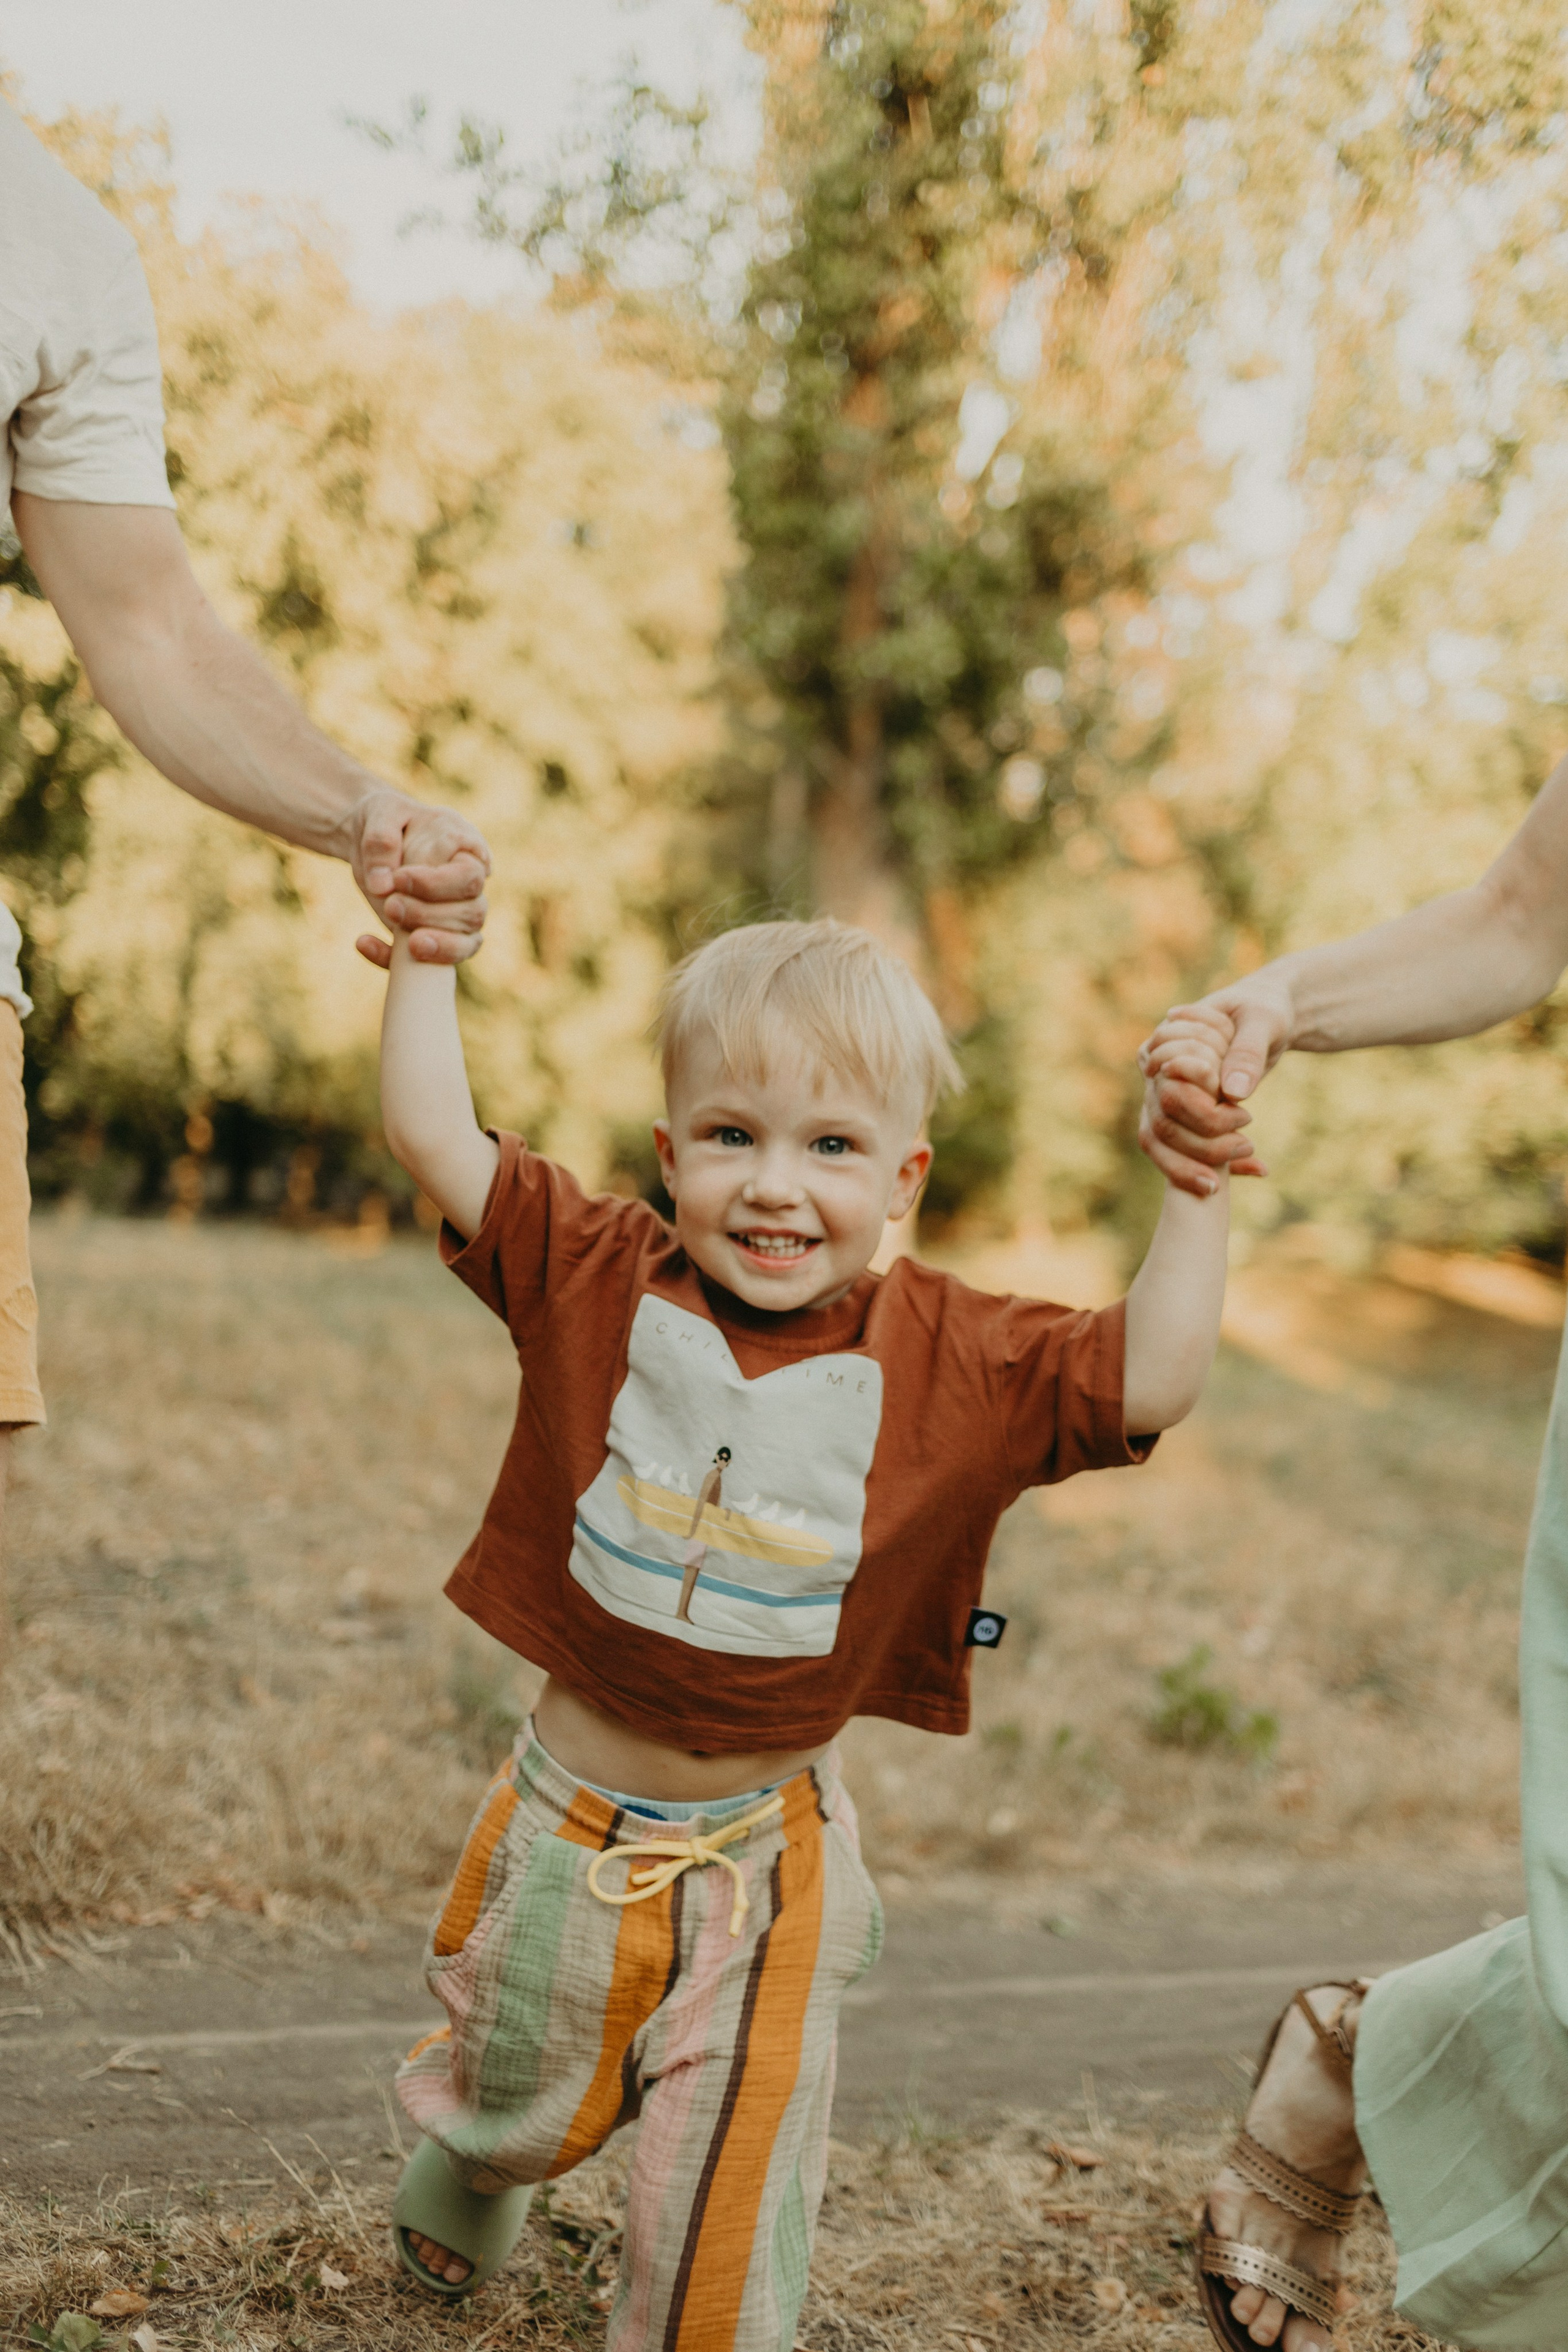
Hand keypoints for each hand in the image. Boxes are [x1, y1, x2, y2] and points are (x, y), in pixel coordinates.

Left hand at [347, 791, 489, 966]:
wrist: (372, 839)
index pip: (470, 877)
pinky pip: (430, 963)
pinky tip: (365, 943)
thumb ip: (381, 841)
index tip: (399, 878)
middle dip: (430, 916)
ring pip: (466, 943)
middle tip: (390, 904)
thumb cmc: (387, 818)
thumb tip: (382, 886)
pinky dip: (396, 961)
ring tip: (395, 929)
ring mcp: (455, 914)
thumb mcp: (380, 813)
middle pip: (472, 914)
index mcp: (468, 848)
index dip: (438, 885)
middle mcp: (469, 885)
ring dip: (431, 944)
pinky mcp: (434, 935)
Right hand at [1137, 977, 1294, 1193]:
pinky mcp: (1183, 1116)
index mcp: (1163, 1044)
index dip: (1200, 1110)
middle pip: (1161, 1125)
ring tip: (1253, 1160)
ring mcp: (1166, 1097)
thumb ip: (1247, 1052)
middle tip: (1249, 1144)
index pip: (1166, 1090)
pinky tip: (1257, 1170)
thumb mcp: (1263, 1022)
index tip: (1246, 1115)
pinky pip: (1182, 1150)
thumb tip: (1232, 1093)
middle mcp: (1156, 1075)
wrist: (1267, 1019)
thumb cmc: (1262, 1010)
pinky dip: (1214, 1166)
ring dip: (1203, 1161)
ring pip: (1163, 1144)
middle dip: (1204, 1144)